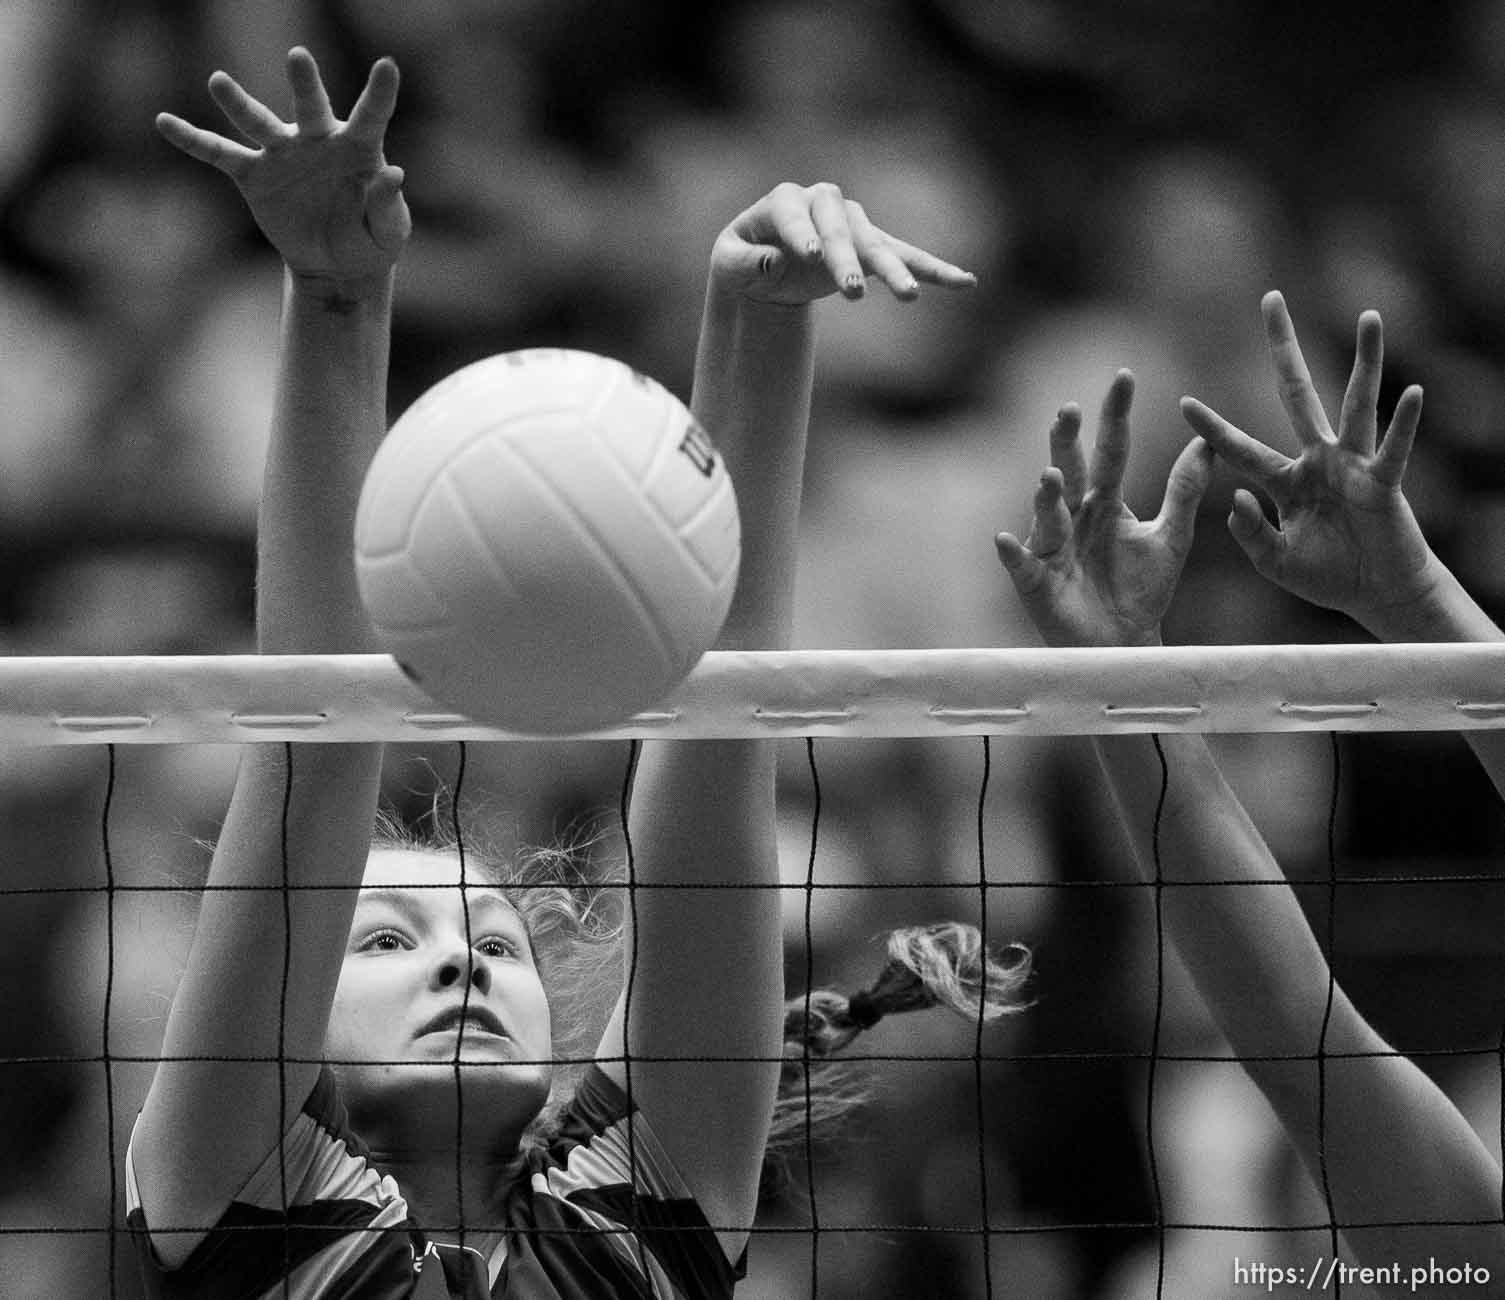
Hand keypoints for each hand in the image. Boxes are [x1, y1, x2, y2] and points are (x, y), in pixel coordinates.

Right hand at [156, 48, 408, 293]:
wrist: (338, 265)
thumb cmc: (372, 239)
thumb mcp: (389, 230)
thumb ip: (387, 204)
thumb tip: (393, 173)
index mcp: (359, 149)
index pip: (371, 116)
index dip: (381, 93)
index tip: (388, 65)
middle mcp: (318, 140)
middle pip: (310, 107)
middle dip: (304, 83)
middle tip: (298, 56)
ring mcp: (283, 154)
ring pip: (259, 123)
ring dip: (239, 104)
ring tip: (218, 81)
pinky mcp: (255, 175)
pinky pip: (220, 154)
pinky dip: (193, 140)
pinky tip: (165, 122)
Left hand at [710, 181, 975, 306]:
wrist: (764, 266)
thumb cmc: (742, 259)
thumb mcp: (728, 264)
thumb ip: (743, 263)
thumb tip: (775, 263)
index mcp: (783, 201)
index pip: (793, 213)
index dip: (801, 233)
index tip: (810, 255)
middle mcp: (823, 204)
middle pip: (840, 230)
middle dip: (847, 261)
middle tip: (852, 293)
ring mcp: (852, 224)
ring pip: (877, 245)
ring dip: (895, 270)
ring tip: (911, 298)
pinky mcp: (870, 247)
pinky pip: (905, 256)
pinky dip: (933, 269)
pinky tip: (965, 282)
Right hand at [996, 372, 1214, 647]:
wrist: (1125, 641)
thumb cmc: (1142, 589)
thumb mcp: (1171, 535)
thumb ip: (1185, 488)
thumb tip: (1206, 438)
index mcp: (1105, 501)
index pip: (1110, 449)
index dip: (1115, 416)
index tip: (1124, 377)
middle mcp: (1073, 516)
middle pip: (1070, 471)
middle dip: (1066, 442)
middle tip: (1069, 410)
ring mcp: (1051, 547)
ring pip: (1046, 514)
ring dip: (1046, 496)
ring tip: (1050, 477)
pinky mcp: (1036, 580)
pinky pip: (1021, 564)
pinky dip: (1012, 553)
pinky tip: (1003, 540)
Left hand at [1179, 292, 1437, 629]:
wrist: (1377, 595)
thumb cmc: (1328, 576)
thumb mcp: (1275, 561)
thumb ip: (1252, 533)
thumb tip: (1235, 500)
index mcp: (1285, 480)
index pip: (1241, 449)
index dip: (1213, 430)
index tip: (1183, 403)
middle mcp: (1318, 459)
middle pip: (1296, 392)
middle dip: (1282, 347)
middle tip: (1270, 298)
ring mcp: (1352, 466)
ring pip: (1355, 403)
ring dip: (1365, 361)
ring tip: (1370, 317)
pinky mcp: (1383, 483)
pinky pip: (1391, 450)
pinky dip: (1402, 424)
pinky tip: (1412, 393)